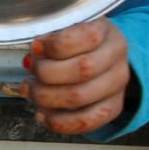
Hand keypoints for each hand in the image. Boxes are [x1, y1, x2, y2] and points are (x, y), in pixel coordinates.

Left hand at [20, 19, 130, 134]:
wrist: (101, 56)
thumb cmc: (76, 41)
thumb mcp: (66, 27)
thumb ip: (51, 37)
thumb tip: (36, 52)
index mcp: (106, 31)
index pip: (87, 38)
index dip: (55, 45)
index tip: (36, 48)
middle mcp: (117, 57)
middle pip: (82, 69)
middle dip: (46, 73)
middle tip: (30, 72)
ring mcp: (118, 83)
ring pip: (80, 97)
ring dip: (45, 98)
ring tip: (30, 91)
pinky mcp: (113, 107)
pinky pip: (87, 121)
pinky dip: (58, 122)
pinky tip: (42, 114)